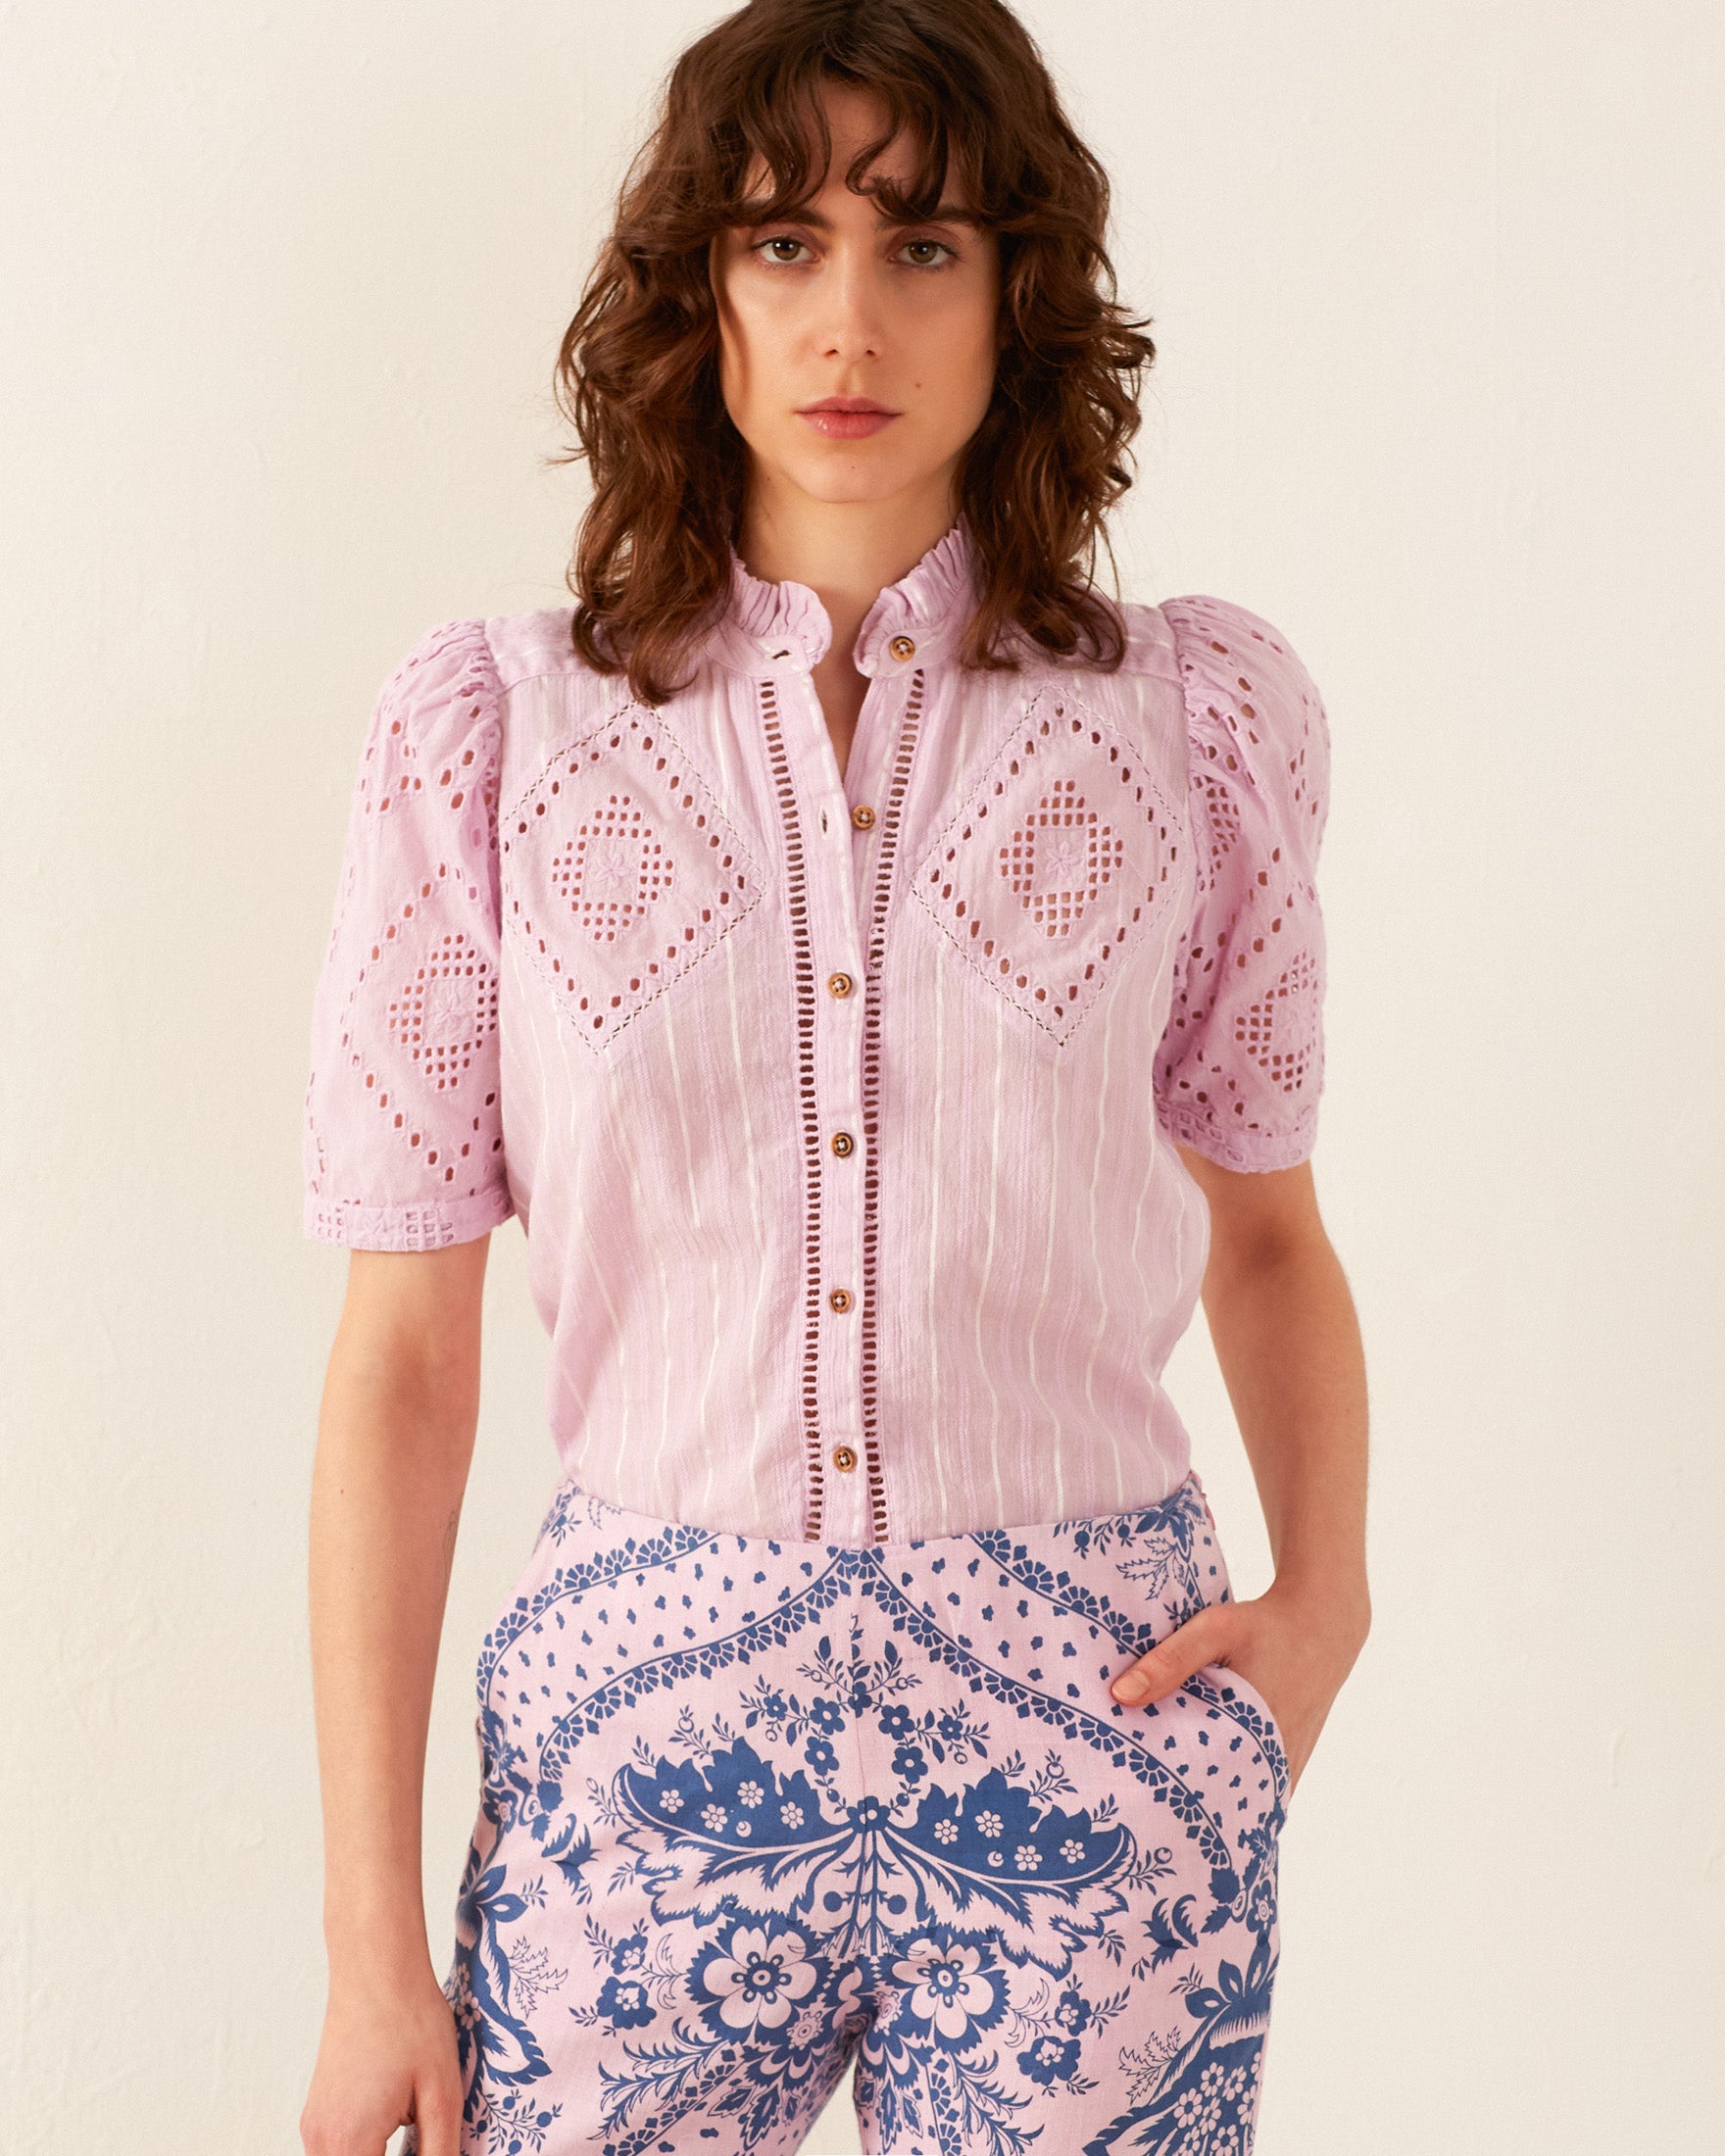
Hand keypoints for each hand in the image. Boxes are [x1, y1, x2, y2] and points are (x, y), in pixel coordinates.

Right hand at [300, 1962, 461, 2155]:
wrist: (376, 1968)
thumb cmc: (411, 2021)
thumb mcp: (441, 2092)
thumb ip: (439, 2151)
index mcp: (351, 2141)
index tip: (430, 2154)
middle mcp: (321, 2141)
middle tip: (425, 2145)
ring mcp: (314, 2126)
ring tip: (414, 2130)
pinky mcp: (317, 2111)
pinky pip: (337, 2151)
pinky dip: (364, 2150)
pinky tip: (397, 2127)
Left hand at [1107, 1580, 1367, 1795]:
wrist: (1322, 1625)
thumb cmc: (1263, 1626)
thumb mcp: (1214, 1630)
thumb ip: (1170, 1661)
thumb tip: (1120, 1695)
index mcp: (1256, 1734)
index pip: (1208, 1788)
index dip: (1173, 1802)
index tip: (1137, 1805)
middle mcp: (1276, 1759)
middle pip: (1224, 1800)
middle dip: (1187, 1807)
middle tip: (1142, 1809)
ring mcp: (1288, 1765)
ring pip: (1245, 1799)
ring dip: (1212, 1802)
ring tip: (1166, 1804)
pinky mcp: (1292, 1760)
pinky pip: (1262, 1790)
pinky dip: (1236, 1790)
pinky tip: (1205, 1788)